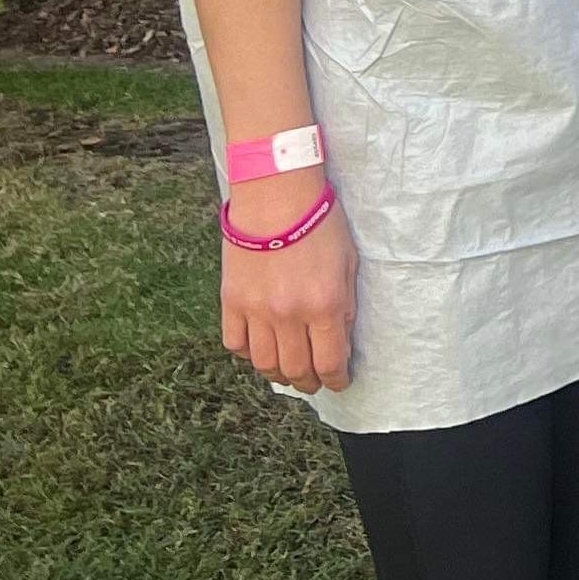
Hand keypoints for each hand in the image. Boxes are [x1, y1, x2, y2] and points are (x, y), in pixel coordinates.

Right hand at [220, 172, 356, 394]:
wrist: (275, 197)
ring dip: (279, 375)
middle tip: (315, 383)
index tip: (339, 382)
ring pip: (264, 364)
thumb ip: (345, 305)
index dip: (336, 379)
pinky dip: (247, 354)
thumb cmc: (320, 224)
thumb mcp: (348, 264)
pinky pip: (235, 344)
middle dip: (309, 383)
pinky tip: (259, 349)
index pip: (330, 361)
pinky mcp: (231, 302)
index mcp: (324, 305)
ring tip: (288, 373)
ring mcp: (256, 311)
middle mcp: (289, 315)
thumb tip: (341, 338)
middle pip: (296, 369)